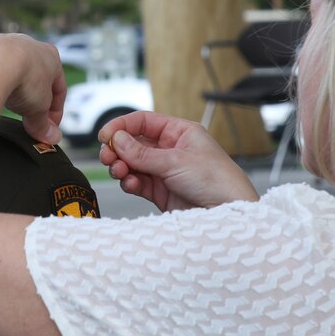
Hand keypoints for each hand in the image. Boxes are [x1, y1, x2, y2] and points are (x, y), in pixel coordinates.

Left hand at [0, 35, 66, 144]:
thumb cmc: (22, 80)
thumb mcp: (39, 108)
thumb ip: (44, 124)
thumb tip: (51, 138)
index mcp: (50, 56)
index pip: (58, 88)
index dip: (55, 111)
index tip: (48, 128)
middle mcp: (27, 44)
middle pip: (34, 77)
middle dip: (32, 98)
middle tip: (27, 119)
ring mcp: (2, 43)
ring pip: (9, 69)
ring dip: (9, 86)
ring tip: (4, 105)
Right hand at [98, 111, 258, 211]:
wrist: (229, 214)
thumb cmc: (217, 180)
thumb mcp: (176, 161)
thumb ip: (143, 153)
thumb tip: (117, 139)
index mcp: (179, 132)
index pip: (143, 122)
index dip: (122, 126)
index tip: (106, 135)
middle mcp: (170, 149)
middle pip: (133, 143)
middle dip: (118, 149)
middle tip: (108, 156)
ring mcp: (164, 170)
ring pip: (132, 164)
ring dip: (121, 166)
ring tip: (119, 171)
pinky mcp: (160, 191)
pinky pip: (137, 182)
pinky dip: (129, 182)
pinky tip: (130, 184)